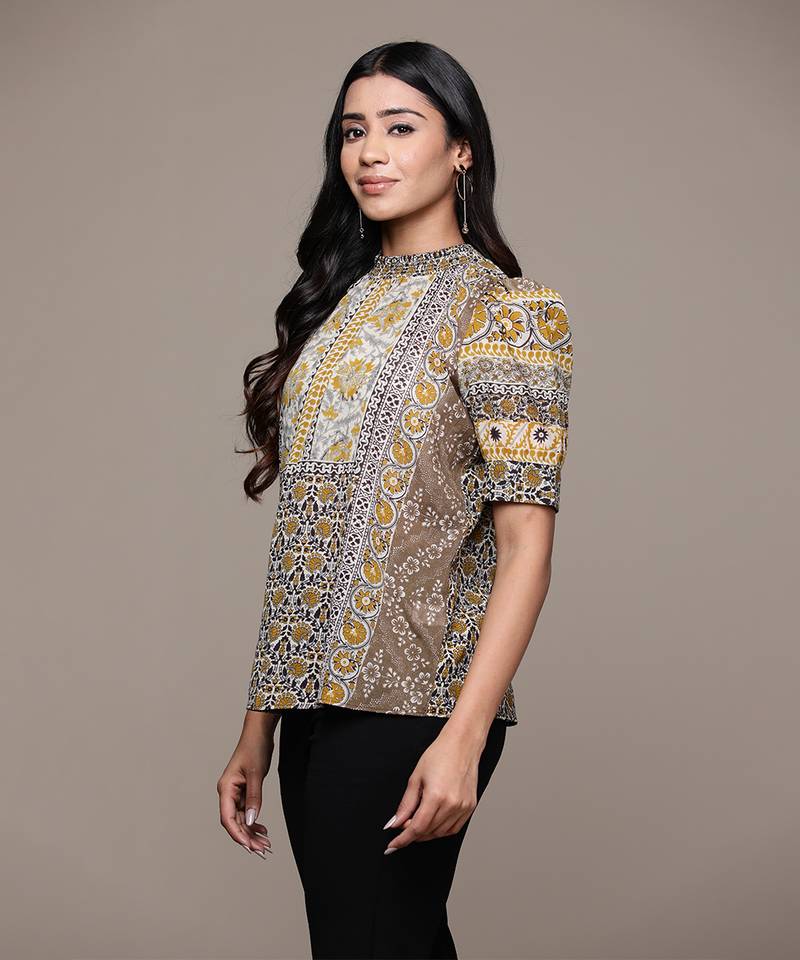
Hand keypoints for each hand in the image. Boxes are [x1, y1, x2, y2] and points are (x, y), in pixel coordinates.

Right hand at [217, 730, 274, 858]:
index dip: (237, 834)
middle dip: (247, 837)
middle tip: (262, 850)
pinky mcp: (243, 791)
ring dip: (252, 832)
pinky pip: (246, 812)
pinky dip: (254, 822)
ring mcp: (235, 793)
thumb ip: (254, 798)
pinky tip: (263, 830)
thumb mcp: (255, 774)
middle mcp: (228, 793)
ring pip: (241, 819)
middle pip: (234, 822)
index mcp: (225, 789)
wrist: (258, 733)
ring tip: (265, 844)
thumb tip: (252, 821)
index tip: (249, 847)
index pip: (227, 818)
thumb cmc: (254, 748)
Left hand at [382, 728, 483, 853]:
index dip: (403, 839)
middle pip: (428, 832)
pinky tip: (433, 823)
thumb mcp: (416, 777)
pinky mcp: (470, 807)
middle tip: (402, 827)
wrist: (463, 744)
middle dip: (412, 834)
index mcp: (436, 796)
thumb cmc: (439, 755)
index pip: (416, 828)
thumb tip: (395, 823)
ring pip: (440, 833)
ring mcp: (463, 807)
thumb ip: (405, 804)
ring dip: (426, 833)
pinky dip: (440, 830)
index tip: (392, 845)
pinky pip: (453, 829)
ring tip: (416, 822)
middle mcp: (452, 805)